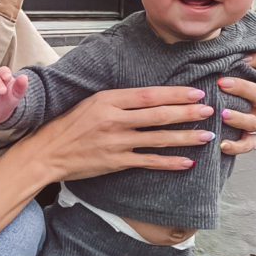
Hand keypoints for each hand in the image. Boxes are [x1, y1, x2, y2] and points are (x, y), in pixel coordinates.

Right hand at [25, 85, 215, 182]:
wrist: (46, 153)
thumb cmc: (67, 127)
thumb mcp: (90, 103)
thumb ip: (118, 100)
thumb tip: (148, 97)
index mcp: (108, 100)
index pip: (150, 95)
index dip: (176, 94)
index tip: (196, 92)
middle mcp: (115, 120)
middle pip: (159, 115)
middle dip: (188, 112)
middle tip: (209, 110)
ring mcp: (116, 142)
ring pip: (158, 138)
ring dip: (185, 136)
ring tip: (206, 135)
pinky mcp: (116, 162)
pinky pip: (148, 162)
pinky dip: (169, 162)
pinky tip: (187, 162)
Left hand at [216, 52, 255, 155]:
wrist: (232, 108)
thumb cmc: (228, 84)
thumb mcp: (234, 67)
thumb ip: (233, 56)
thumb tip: (230, 48)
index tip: (241, 57)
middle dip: (241, 88)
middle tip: (221, 82)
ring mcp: (254, 120)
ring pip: (253, 121)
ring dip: (238, 118)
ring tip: (222, 114)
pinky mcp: (247, 137)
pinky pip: (247, 144)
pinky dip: (236, 146)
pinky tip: (222, 144)